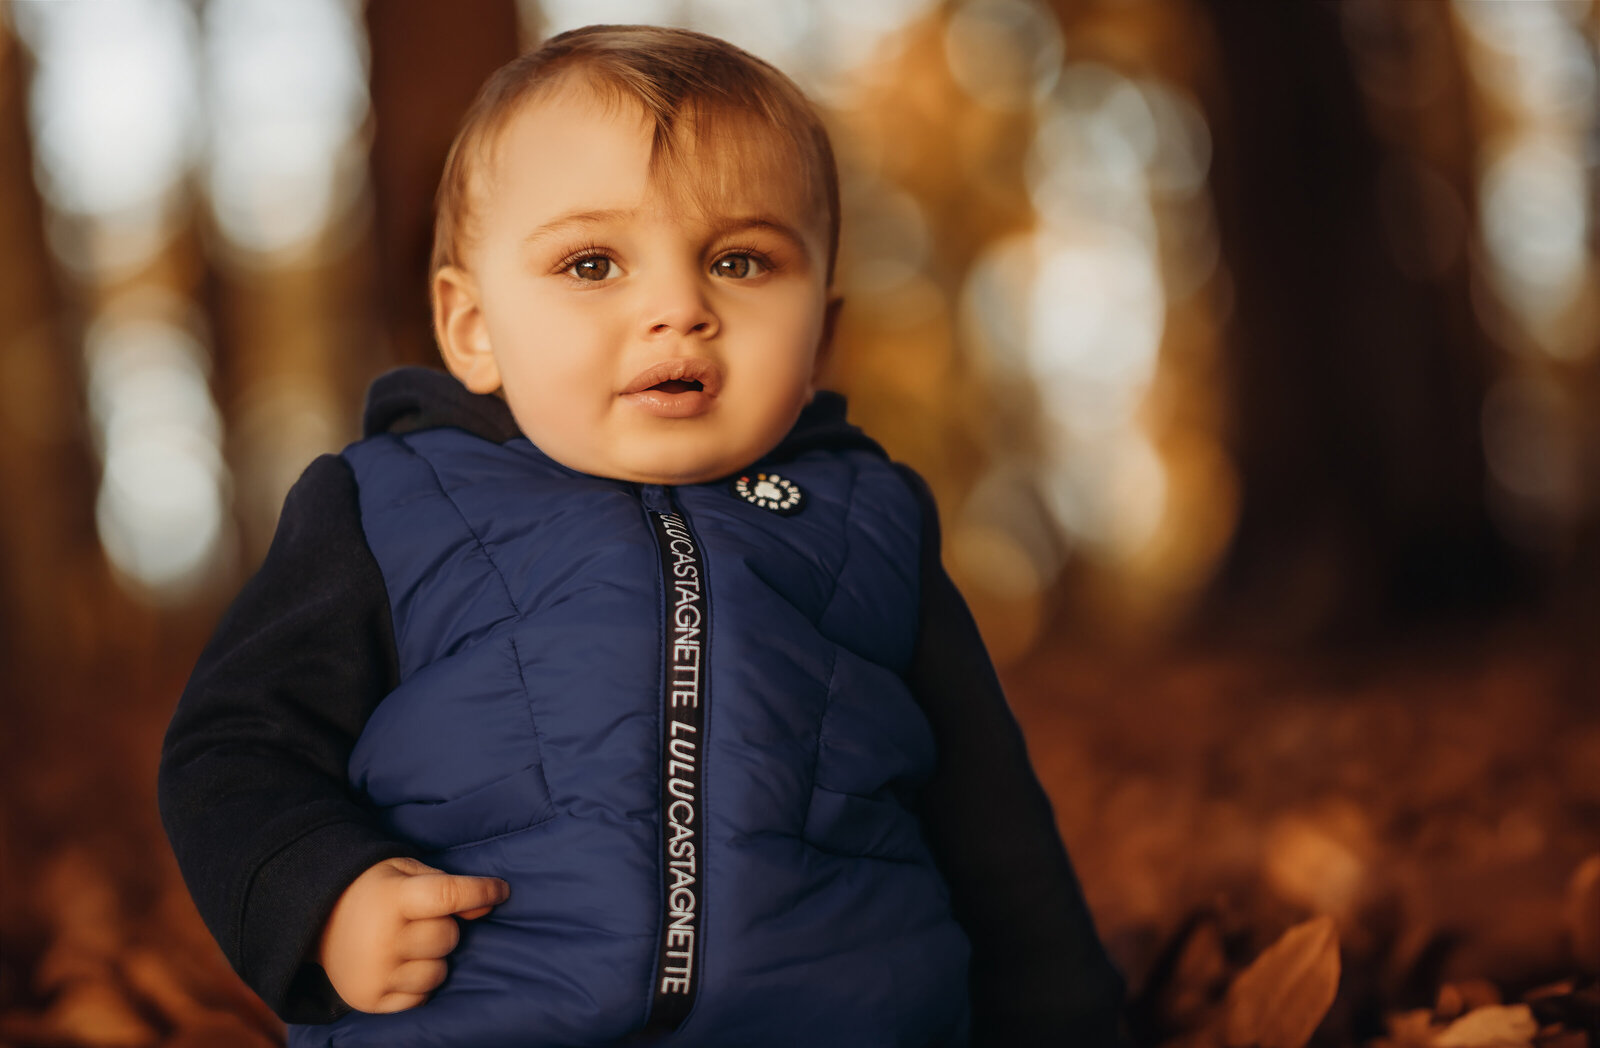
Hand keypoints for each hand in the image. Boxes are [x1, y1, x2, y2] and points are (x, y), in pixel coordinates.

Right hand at [317, 857, 509, 1012]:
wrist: (316, 919)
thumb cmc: (375, 890)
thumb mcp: (406, 871)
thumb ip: (449, 884)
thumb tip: (490, 903)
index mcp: (393, 898)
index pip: (449, 895)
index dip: (481, 892)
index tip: (502, 890)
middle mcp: (384, 939)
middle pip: (447, 938)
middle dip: (444, 927)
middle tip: (422, 920)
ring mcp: (377, 973)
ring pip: (438, 973)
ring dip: (432, 959)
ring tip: (408, 945)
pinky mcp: (371, 1000)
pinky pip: (420, 998)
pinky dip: (418, 984)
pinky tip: (400, 965)